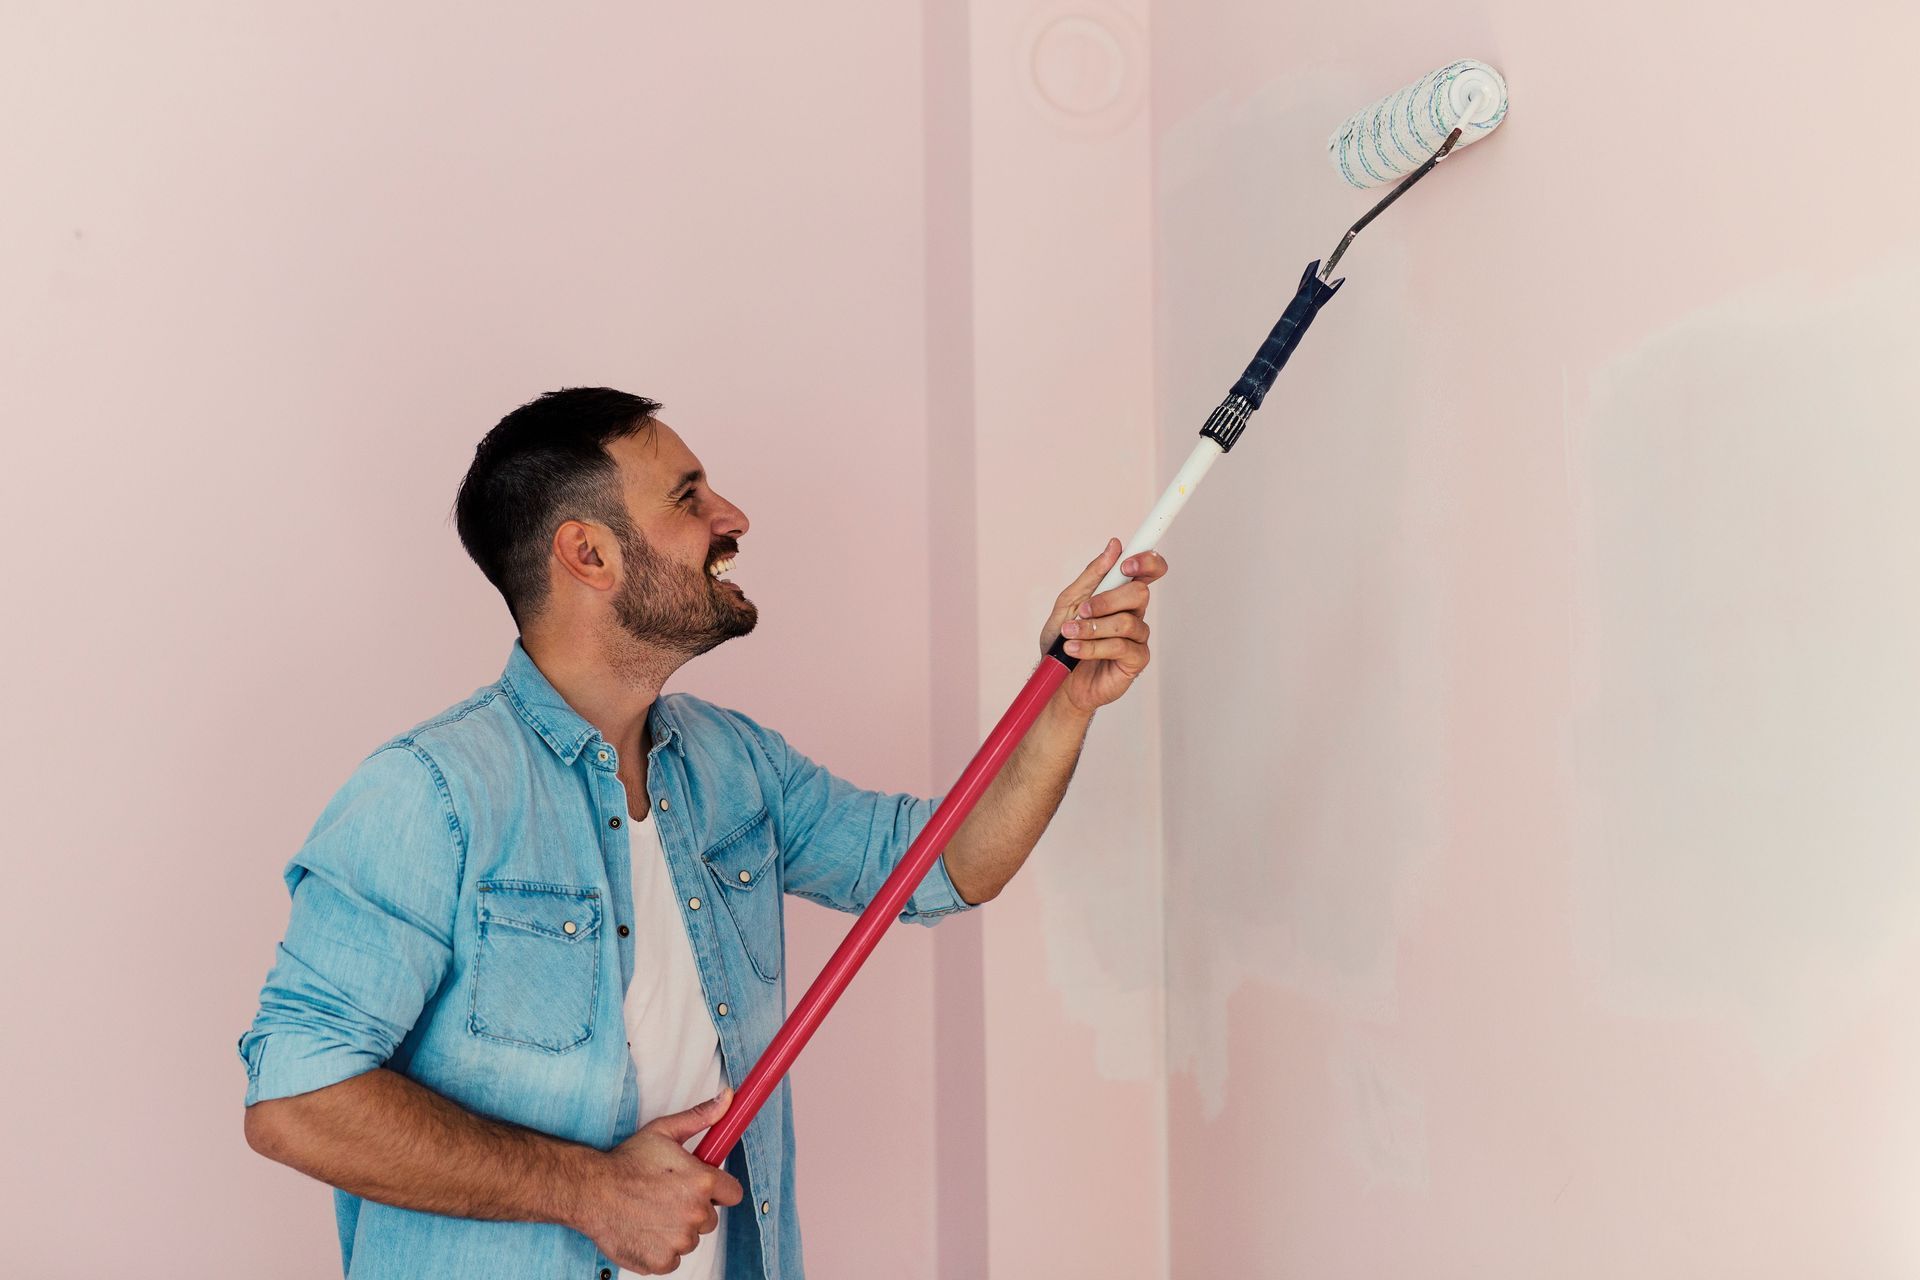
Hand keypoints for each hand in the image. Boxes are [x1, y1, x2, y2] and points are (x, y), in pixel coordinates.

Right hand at [574, 1090, 744, 1274]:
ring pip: (690, 1238)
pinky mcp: (662, 1261)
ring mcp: (679, 1241)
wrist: (590, 1191)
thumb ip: (701, 1117)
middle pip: (709, 1218)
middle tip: (666, 1197)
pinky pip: (674, 1258)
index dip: (718, 1189)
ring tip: (650, 1212)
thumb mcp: (664, 1131)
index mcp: (703, 1182)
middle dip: (693, 1209)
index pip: (733, 1194)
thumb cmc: (627, 1161)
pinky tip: (644, 1230)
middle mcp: (696, 1214)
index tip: (702, 1187)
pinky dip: (661, 1249)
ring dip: (677, 1230)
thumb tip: (728, 1097)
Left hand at [1039, 537, 1166, 714]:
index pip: (1148, 569)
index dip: (1146, 561)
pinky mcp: (1136, 660)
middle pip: (1139, 592)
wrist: (1057, 680)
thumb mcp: (1068, 603)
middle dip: (1107, 600)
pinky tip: (1075, 650)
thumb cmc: (1064, 640)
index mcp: (1121, 593)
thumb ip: (1091, 576)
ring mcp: (1137, 637)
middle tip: (1083, 610)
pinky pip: (1121, 647)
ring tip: (1069, 635)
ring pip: (1126, 622)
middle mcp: (1134, 612)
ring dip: (1092, 628)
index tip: (1126, 564)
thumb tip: (1113, 547)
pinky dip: (1093, 647)